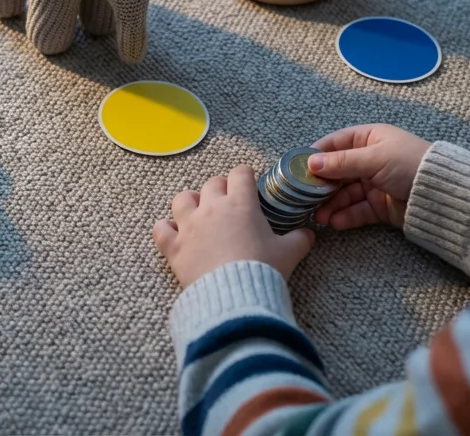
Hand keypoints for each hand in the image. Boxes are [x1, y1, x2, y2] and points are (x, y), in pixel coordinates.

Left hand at [153, 165, 314, 287]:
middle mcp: (212, 208)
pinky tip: (172, 233)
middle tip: (229, 202)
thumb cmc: (263, 269)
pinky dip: (165, 229)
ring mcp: (189, 226)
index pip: (240, 174)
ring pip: (182, 199)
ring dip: (190, 202)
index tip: (249, 186)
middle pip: (211, 183)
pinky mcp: (174, 247)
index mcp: (241, 203)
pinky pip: (160, 229)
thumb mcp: (289, 253)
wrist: (235, 296)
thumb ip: (299, 239)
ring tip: (198, 211)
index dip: (245, 177)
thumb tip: (308, 234)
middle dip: (220, 188)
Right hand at [309, 124, 429, 228]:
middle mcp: (368, 160)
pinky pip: (356, 210)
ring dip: (330, 204)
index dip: (316, 155)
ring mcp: (373, 184)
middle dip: (321, 186)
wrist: (441, 194)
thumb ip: (341, 162)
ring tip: (318, 216)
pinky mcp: (378, 206)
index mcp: (369, 138)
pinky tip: (334, 222)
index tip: (298, 168)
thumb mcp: (374, 158)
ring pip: (344, 194)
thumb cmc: (409, 164)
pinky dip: (345, 216)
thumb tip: (310, 163)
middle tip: (304, 198)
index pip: (335, 144)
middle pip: (336, 172)